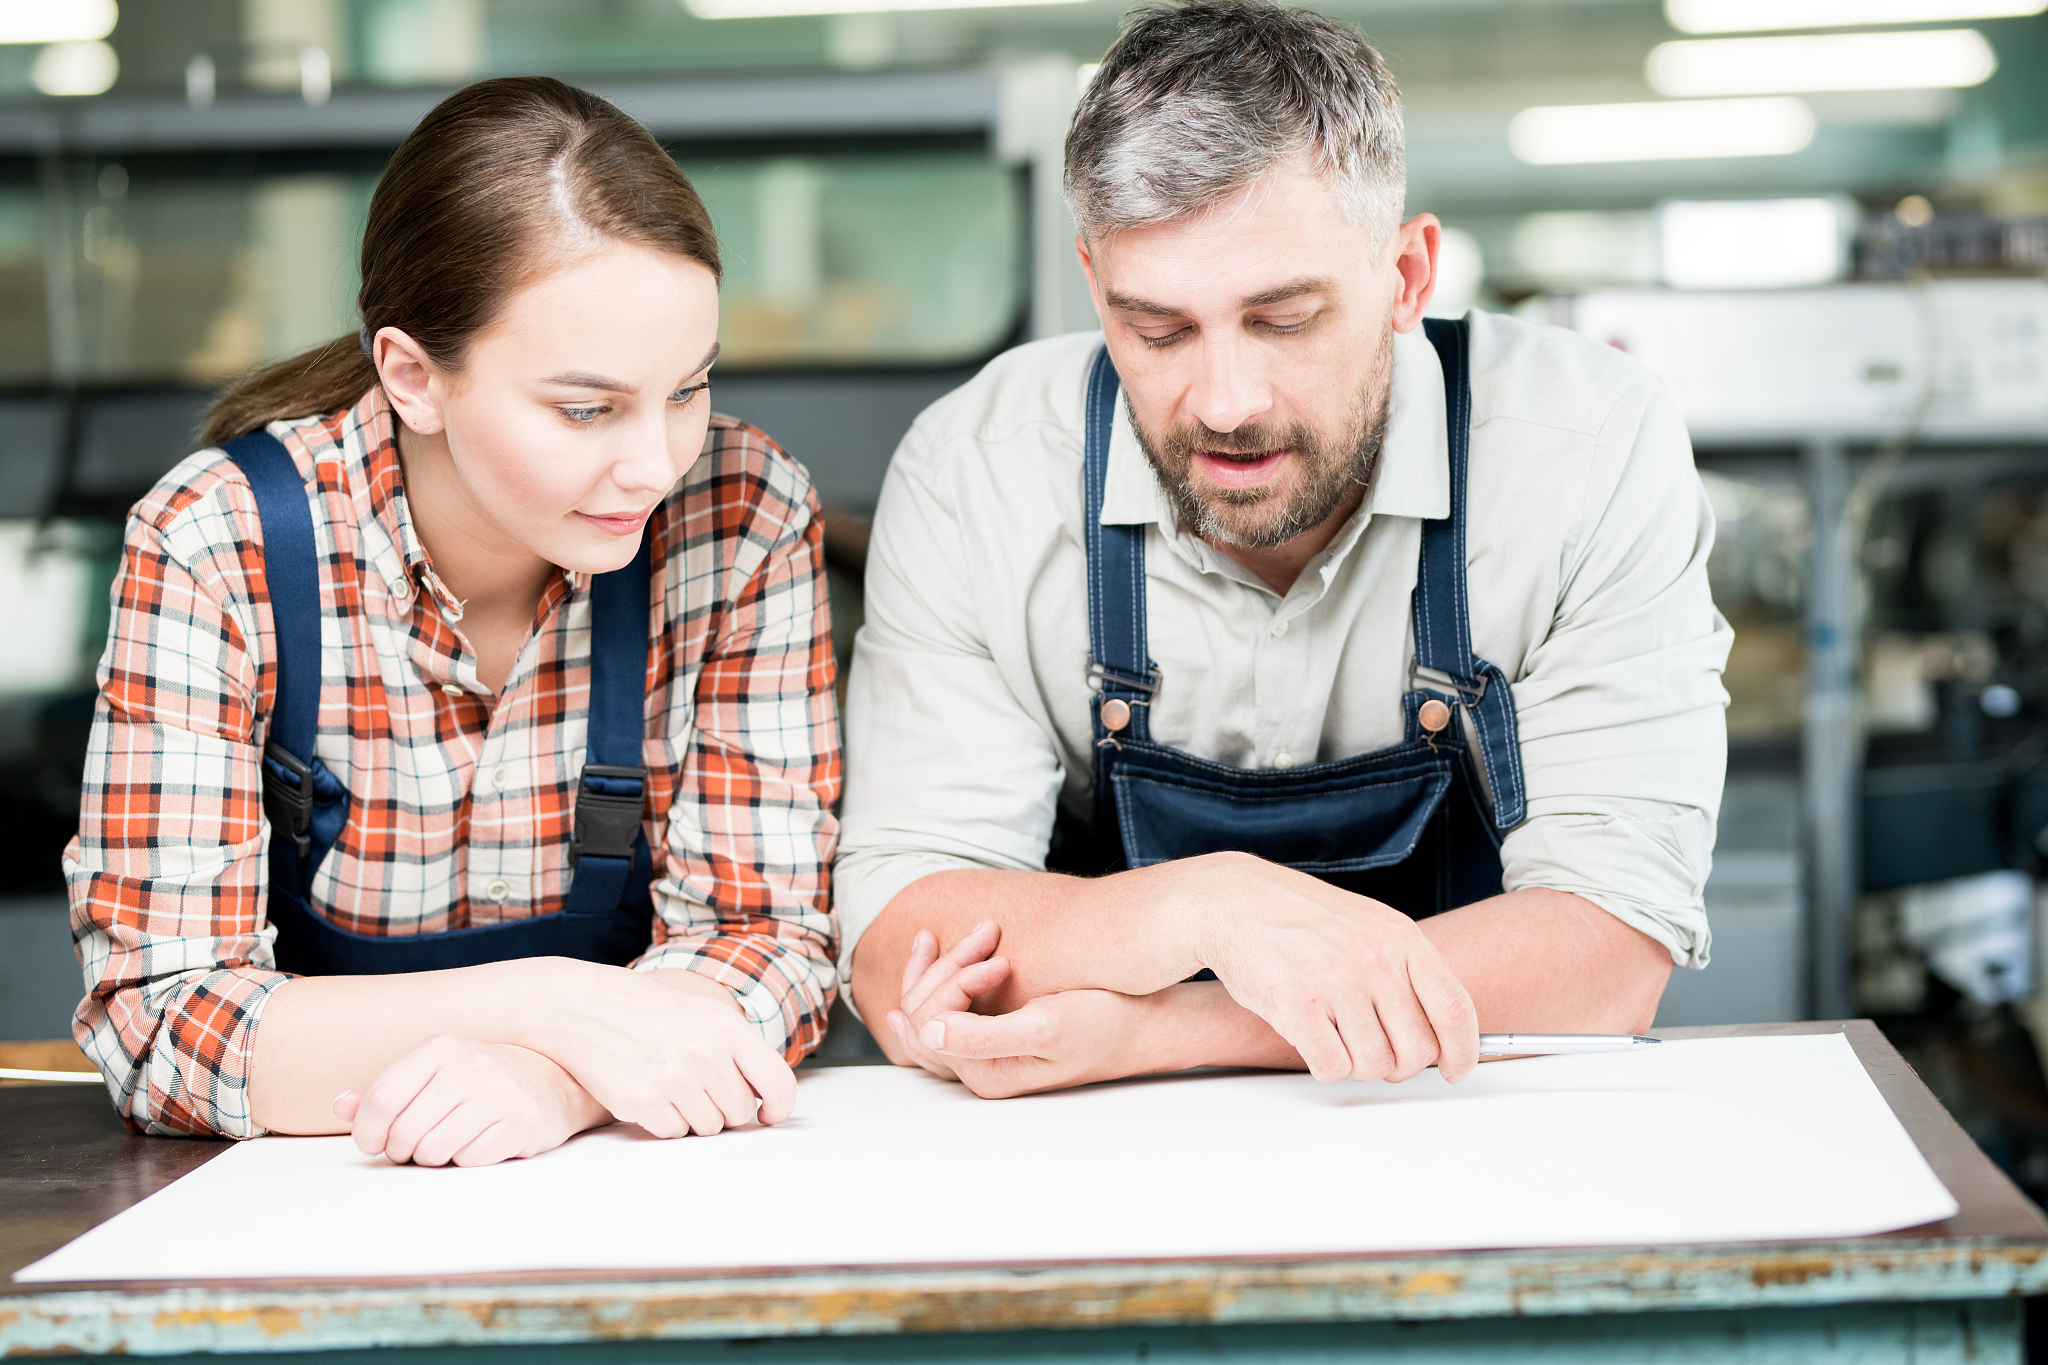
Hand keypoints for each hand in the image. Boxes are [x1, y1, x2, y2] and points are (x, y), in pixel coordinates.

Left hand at [335, 1036, 609, 1166]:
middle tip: (417, 1146)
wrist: (555, 1080)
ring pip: (435, 1151)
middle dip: (403, 1150)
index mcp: (441, 1048)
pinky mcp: (523, 1122)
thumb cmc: (481, 1080)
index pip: (381, 1098)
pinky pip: (471, 1160)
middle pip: (404, 1132)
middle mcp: (471, 1065)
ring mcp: (500, 1093)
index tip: (375, 1142)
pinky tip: (481, 1142)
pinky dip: (469, 1159)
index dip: (368, 1132)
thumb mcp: (433, 1073)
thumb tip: (341, 1106)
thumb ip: (385, 1090)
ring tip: (449, 1142)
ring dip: (435, 1157)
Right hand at [522, 962, 797, 1137]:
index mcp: (727, 1027)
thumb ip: (738, 1050)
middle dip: (724, 1108)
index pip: (779, 1083)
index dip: (778, 1107)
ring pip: (708, 1128)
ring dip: (693, 1116)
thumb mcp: (703, 1013)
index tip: (768, 1115)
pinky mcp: (644, 1101)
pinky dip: (664, 1122)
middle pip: (740, 1113)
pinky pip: (674, 1134)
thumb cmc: (647, 1010)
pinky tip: (649, 1094)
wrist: (583, 1007)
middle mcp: (705, 1053)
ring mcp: (674, 1078)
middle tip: (696, 1088)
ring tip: (669, 1086)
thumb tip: (766, 1094)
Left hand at [886, 924, 1160, 1096]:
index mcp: (986, 1073)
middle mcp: (977, 1069)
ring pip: (930, 1007)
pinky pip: (947, 1009)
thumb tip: (927, 1030)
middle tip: (989, 932)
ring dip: (945, 964)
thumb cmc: (1102, 1024)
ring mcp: (983, 1053)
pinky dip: (943, 976)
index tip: (1001, 960)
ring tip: (980, 933)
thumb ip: (982, 1035)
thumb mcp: (1045, 1026)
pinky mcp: (993, 1037)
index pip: (932, 1022)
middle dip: (947, 965)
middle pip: (923, 1014)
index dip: (955, 980)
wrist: (1140, 1023)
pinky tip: (938, 954)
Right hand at [1185, 853, 1478, 1083]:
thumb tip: (1439, 1032)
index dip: (1463, 1051)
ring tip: (1337, 1038)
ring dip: (1358, 1065)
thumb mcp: (1368, 926)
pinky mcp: (1298, 1006)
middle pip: (1416, 1050)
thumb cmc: (1301, 918)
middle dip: (1400, 1064)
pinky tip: (1313, 1039)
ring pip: (1375, 1065)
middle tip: (1377, 1054)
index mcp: (1400, 938)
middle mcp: (1375, 960)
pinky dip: (1326, 1066)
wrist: (1233, 902)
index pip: (1454, 1009)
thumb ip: (1406, 971)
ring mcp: (1337, 983)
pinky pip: (1333, 1069)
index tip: (1455, 1069)